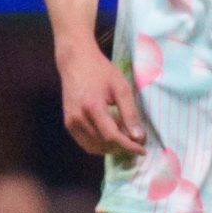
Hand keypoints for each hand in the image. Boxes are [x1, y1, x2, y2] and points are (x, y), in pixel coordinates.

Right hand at [59, 41, 146, 156]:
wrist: (76, 62)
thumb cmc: (101, 71)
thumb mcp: (121, 88)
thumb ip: (130, 113)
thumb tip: (138, 137)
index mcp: (92, 107)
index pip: (112, 136)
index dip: (128, 146)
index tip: (142, 150)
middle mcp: (78, 118)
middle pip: (104, 144)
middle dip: (123, 146)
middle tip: (136, 139)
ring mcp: (71, 122)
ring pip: (94, 147)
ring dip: (112, 147)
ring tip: (124, 135)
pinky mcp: (68, 124)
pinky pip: (86, 143)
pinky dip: (100, 145)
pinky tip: (111, 134)